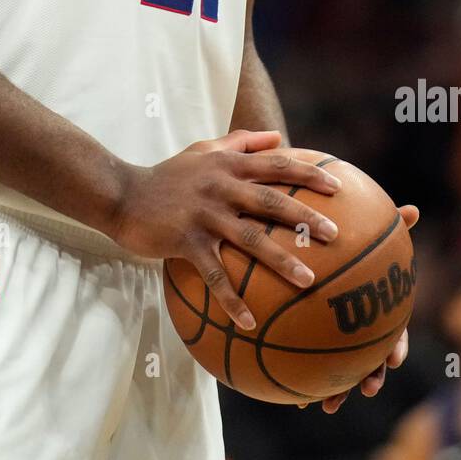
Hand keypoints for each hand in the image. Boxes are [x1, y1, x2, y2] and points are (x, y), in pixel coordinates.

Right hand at [111, 130, 343, 330]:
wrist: (123, 194)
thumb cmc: (168, 174)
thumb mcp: (203, 149)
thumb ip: (241, 142)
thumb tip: (278, 137)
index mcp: (228, 166)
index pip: (275, 165)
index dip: (307, 174)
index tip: (337, 186)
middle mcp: (220, 187)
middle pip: (270, 201)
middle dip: (305, 217)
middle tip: (335, 235)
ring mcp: (204, 215)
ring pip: (250, 240)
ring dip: (281, 261)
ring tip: (309, 281)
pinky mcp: (186, 242)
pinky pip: (215, 275)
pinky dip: (232, 300)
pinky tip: (249, 322)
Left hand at [296, 204, 419, 413]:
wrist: (312, 241)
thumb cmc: (345, 232)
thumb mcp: (364, 226)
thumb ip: (386, 223)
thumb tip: (414, 208)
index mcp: (377, 304)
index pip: (394, 329)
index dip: (397, 345)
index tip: (395, 358)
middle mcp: (360, 323)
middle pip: (369, 355)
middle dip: (370, 374)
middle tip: (367, 388)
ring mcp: (335, 334)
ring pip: (338, 367)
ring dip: (335, 388)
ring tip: (325, 405)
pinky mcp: (307, 337)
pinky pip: (305, 360)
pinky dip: (300, 377)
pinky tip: (291, 393)